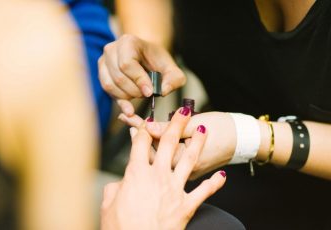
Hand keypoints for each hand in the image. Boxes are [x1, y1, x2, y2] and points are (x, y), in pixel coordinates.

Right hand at [98, 34, 185, 115]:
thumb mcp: (172, 70)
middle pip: (119, 77)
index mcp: (129, 42)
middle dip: (134, 91)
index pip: (127, 64)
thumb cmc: (158, 63)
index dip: (138, 80)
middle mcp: (112, 49)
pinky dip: (119, 100)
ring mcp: (104, 61)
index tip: (149, 92)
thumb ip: (174, 79)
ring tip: (140, 95)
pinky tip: (130, 107)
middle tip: (147, 94)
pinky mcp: (101, 73)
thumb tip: (163, 91)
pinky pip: (107, 90)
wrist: (146, 58)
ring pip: (110, 85)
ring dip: (127, 96)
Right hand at [101, 108, 225, 229]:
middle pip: (168, 143)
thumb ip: (113, 189)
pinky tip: (223, 175)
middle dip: (177, 124)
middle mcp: (158, 176)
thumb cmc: (121, 228)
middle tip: (184, 111)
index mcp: (136, 174)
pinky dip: (215, 183)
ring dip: (197, 143)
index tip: (148, 120)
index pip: (141, 144)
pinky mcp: (186, 205)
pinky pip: (204, 191)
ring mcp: (174, 189)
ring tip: (204, 129)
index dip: (145, 129)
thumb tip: (118, 185)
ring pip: (189, 159)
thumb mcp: (107, 205)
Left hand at [118, 111, 235, 179]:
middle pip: (153, 150)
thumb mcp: (197, 125)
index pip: (154, 143)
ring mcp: (185, 171)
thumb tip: (149, 127)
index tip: (128, 116)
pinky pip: (170, 157)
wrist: (243, 140)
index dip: (139, 127)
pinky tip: (155, 136)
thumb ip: (172, 128)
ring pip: (161, 155)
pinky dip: (162, 145)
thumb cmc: (224, 131)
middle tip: (127, 118)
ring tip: (136, 126)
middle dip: (139, 133)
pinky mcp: (189, 168)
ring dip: (149, 139)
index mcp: (182, 160)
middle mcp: (181, 170)